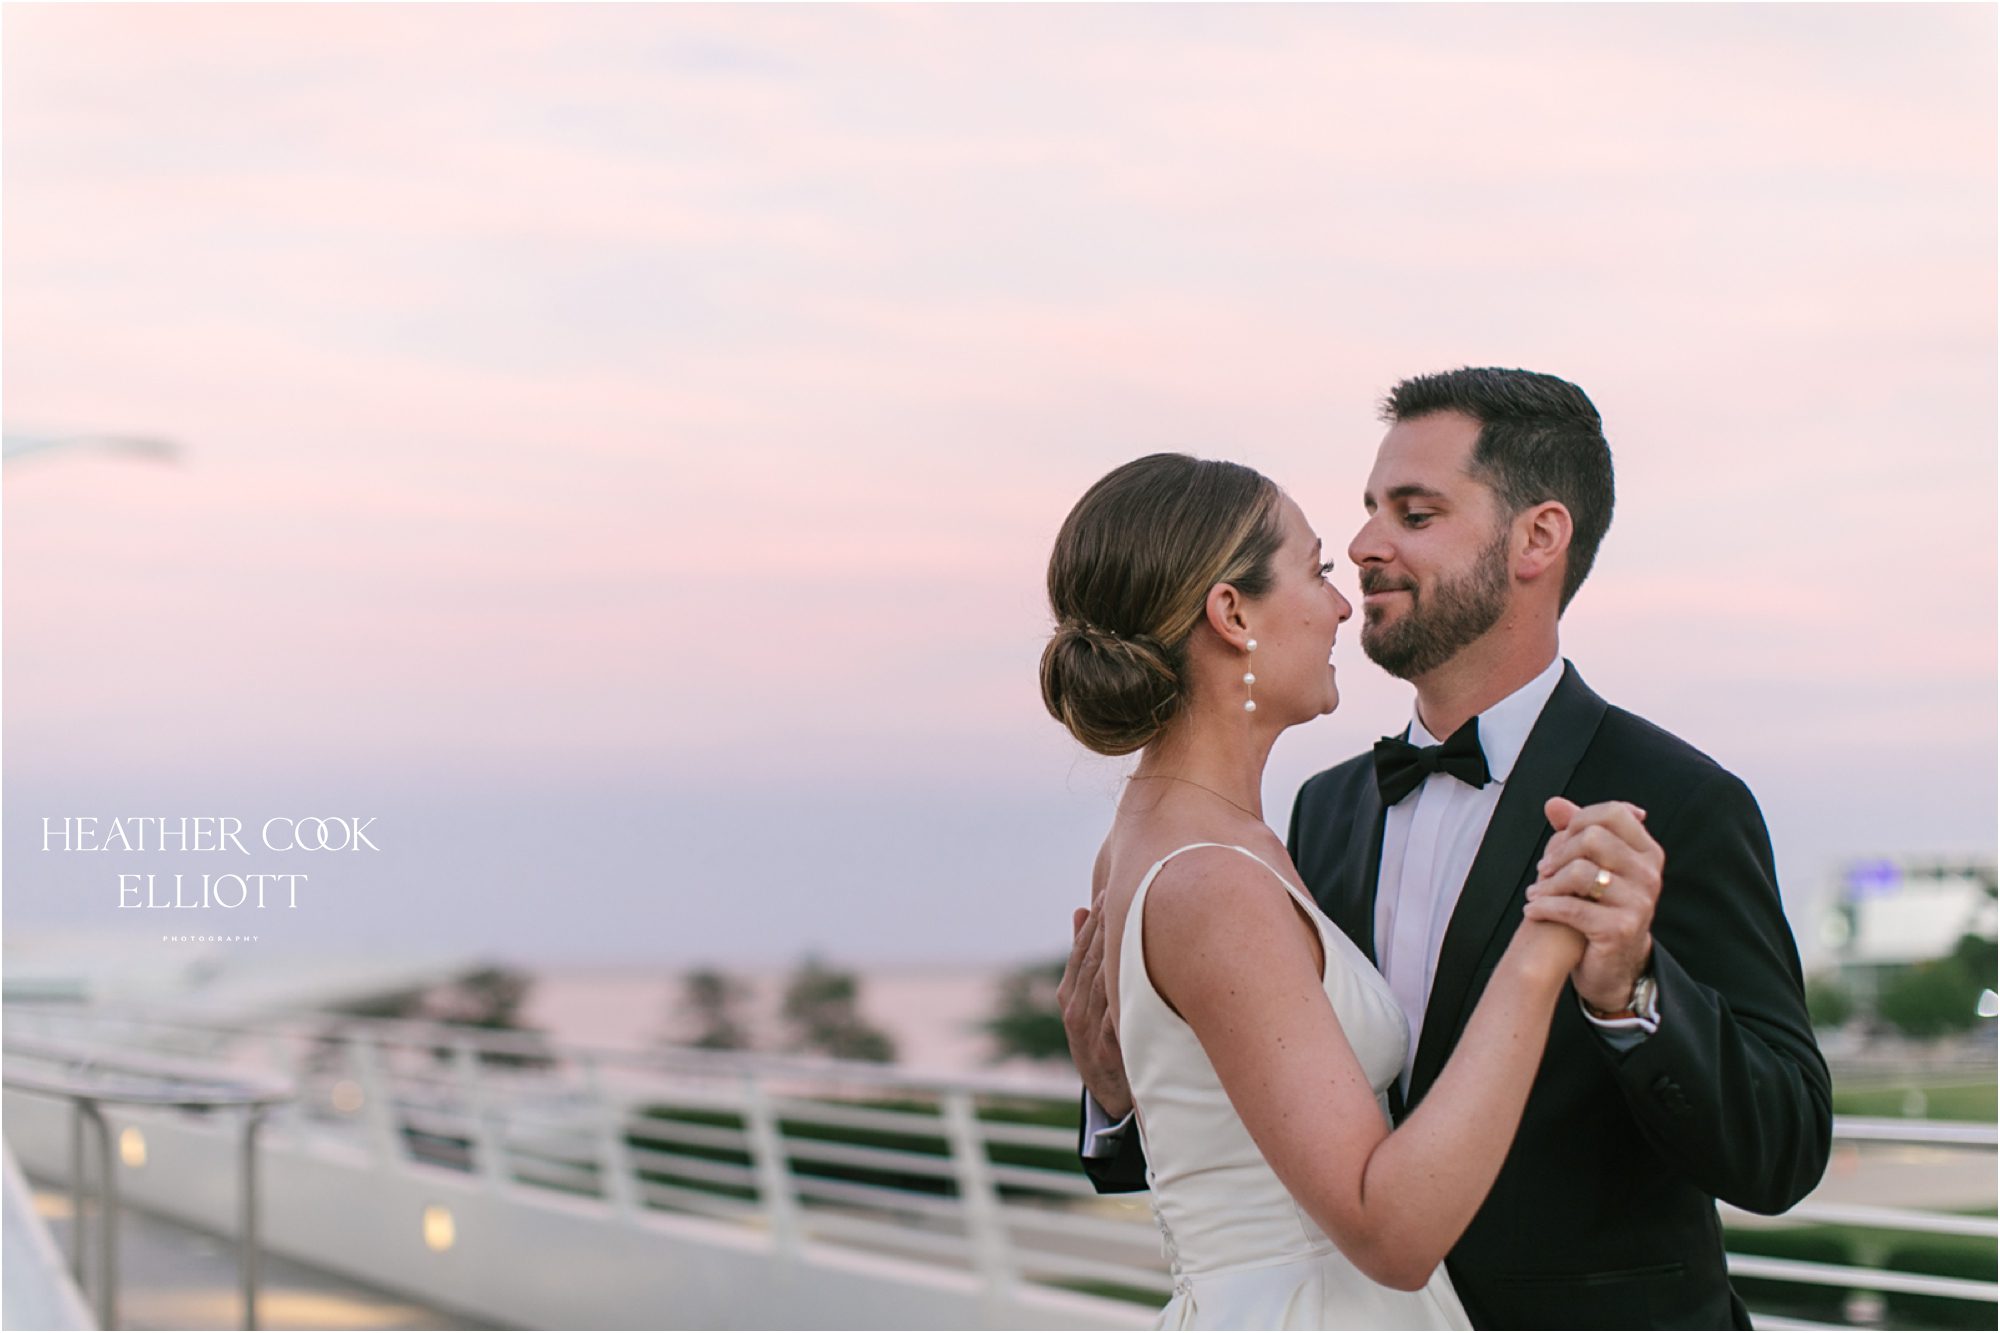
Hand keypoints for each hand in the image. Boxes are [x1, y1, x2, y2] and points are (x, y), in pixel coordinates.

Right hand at [1057, 901, 1130, 1119]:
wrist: (1112, 1099)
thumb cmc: (1106, 1042)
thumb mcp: (1090, 1003)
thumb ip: (1086, 961)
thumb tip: (1083, 910)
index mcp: (1068, 997)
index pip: (1082, 949)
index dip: (1096, 919)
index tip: (1113, 889)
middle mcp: (1074, 1011)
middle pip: (1094, 958)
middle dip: (1111, 924)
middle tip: (1131, 890)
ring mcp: (1089, 1031)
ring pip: (1106, 978)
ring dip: (1122, 946)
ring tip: (1141, 916)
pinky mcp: (1108, 1050)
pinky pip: (1118, 1009)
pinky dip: (1127, 985)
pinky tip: (1144, 963)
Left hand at [1522, 797, 1662, 1011]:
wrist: (1613, 965)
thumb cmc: (1600, 908)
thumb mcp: (1594, 866)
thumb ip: (1576, 831)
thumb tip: (1553, 803)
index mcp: (1647, 852)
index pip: (1614, 813)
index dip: (1579, 820)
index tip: (1561, 839)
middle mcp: (1650, 875)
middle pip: (1593, 838)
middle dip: (1558, 852)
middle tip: (1543, 870)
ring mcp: (1639, 903)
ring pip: (1580, 871)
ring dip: (1547, 882)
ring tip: (1535, 891)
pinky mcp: (1621, 929)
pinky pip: (1572, 908)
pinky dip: (1544, 907)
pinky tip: (1532, 910)